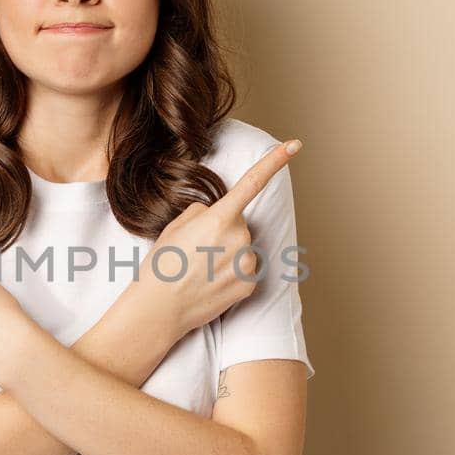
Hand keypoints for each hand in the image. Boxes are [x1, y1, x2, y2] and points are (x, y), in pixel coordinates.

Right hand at [135, 138, 302, 340]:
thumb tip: (217, 215)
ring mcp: (247, 263)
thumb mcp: (176, 226)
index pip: (252, 182)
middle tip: (195, 251)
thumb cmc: (162, 265)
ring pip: (243, 249)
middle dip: (222, 231)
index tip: (295, 145)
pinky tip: (210, 284)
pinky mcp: (250, 286)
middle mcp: (239, 237)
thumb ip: (202, 211)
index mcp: (219, 217)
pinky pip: (244, 271)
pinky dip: (230, 275)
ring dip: (227, 255)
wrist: (159, 309)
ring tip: (200, 270)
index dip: (275, 161)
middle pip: (239, 224)